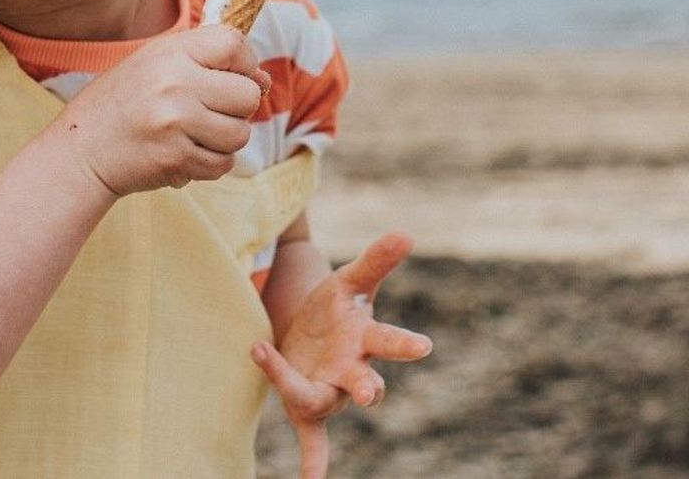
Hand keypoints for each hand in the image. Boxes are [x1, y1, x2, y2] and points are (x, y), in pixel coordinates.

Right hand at [53, 24, 270, 195]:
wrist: (81, 150)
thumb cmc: (123, 103)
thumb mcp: (156, 64)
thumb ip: (207, 64)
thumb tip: (263, 80)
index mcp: (170, 53)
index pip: (234, 44)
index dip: (245, 62)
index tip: (232, 75)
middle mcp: (174, 85)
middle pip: (247, 94)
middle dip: (239, 107)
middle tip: (211, 110)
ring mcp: (176, 124)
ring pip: (240, 133)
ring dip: (226, 138)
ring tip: (196, 134)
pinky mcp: (175, 160)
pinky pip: (223, 163)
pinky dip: (212, 162)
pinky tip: (186, 153)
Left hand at [250, 233, 433, 478]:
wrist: (313, 331)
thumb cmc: (338, 308)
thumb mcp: (351, 280)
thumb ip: (377, 260)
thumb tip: (407, 233)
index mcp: (365, 339)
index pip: (388, 341)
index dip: (403, 345)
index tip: (423, 347)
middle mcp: (352, 371)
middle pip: (365, 382)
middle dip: (370, 388)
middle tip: (374, 393)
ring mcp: (329, 391)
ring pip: (320, 401)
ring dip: (300, 394)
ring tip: (264, 353)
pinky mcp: (306, 406)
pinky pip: (312, 441)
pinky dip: (312, 464)